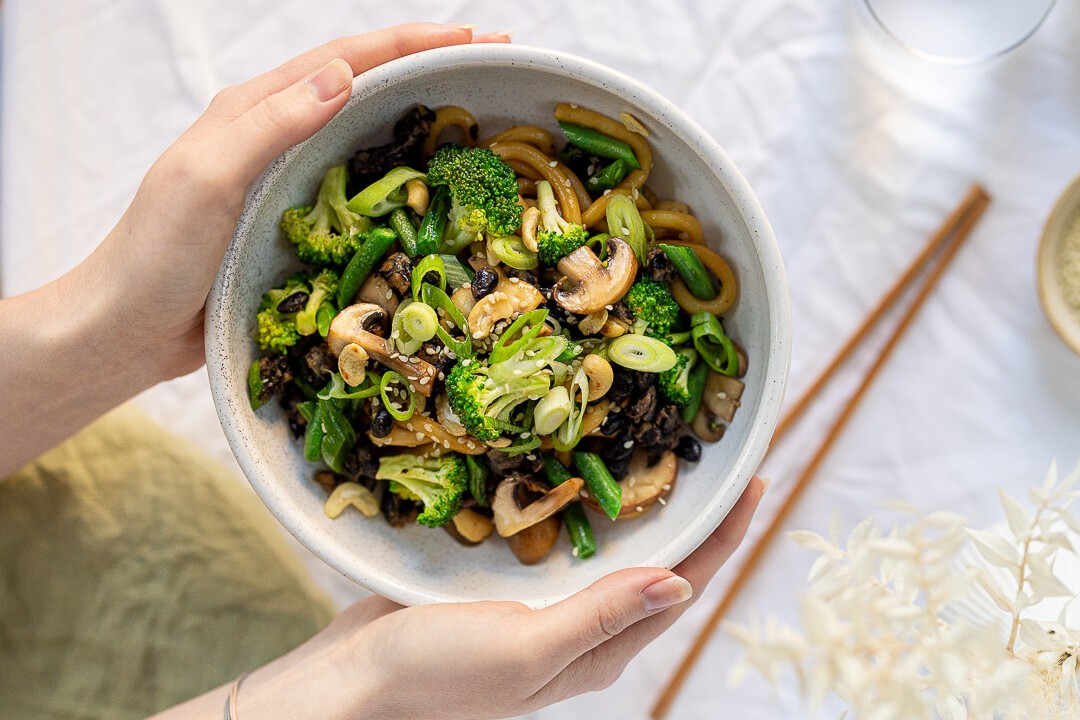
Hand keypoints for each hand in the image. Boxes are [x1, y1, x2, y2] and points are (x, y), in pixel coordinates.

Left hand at [89, 22, 508, 380]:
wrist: (128, 328)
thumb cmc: (156, 255)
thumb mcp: (207, 178)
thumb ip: (271, 125)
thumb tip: (342, 75)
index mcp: (253, 110)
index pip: (343, 60)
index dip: (411, 43)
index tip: (473, 36)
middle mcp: (275, 134)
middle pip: (362, 83)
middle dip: (428, 63)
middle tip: (492, 59)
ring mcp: (287, 177)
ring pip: (365, 129)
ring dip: (420, 109)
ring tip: (474, 105)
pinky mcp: (296, 220)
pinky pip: (359, 182)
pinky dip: (400, 168)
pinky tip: (430, 179)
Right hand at [231, 478, 765, 719]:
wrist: (355, 683)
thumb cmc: (435, 674)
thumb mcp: (524, 647)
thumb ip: (601, 616)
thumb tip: (683, 585)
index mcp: (598, 650)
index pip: (682, 587)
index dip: (725, 536)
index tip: (758, 479)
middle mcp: (583, 630)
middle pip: (657, 566)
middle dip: (695, 516)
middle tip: (720, 455)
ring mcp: (546, 608)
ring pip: (613, 551)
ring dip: (644, 507)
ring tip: (666, 453)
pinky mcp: (510, 586)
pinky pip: (567, 543)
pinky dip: (589, 507)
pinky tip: (587, 474)